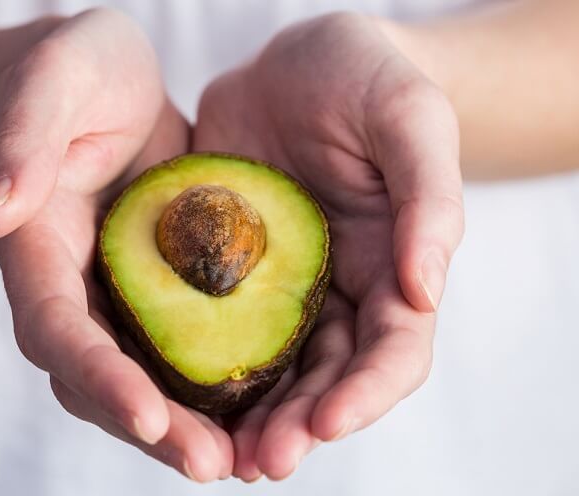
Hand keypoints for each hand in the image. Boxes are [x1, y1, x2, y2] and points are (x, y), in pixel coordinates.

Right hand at [0, 8, 231, 480]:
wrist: (110, 88)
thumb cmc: (79, 74)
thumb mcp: (53, 81)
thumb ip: (21, 140)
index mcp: (38, 249)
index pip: (56, 328)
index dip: (97, 376)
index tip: (146, 415)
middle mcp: (75, 290)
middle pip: (101, 379)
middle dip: (154, 427)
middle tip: (214, 465)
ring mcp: (119, 299)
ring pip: (146, 382)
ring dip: (192, 427)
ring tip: (251, 458)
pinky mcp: (164, 295)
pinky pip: (187, 352)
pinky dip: (221, 388)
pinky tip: (270, 408)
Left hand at [194, 12, 463, 480]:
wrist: (296, 61)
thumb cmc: (366, 79)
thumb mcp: (409, 120)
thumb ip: (427, 201)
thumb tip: (426, 290)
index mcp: (392, 267)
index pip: (392, 350)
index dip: (366, 393)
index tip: (328, 422)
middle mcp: (337, 290)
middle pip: (326, 378)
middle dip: (298, 424)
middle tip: (258, 461)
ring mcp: (280, 285)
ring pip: (269, 369)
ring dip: (246, 416)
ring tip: (215, 453)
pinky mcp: (226, 270)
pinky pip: (211, 325)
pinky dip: (199, 366)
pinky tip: (171, 389)